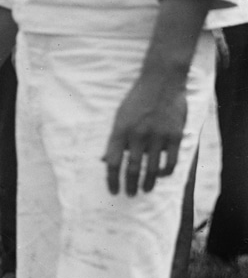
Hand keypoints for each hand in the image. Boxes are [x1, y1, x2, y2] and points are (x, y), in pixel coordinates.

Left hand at [102, 75, 187, 195]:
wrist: (161, 82)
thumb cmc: (137, 100)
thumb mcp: (119, 117)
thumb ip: (114, 140)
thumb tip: (103, 161)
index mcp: (120, 131)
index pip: (112, 162)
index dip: (111, 179)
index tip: (113, 191)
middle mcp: (137, 135)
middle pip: (131, 168)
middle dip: (129, 185)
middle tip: (130, 195)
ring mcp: (157, 136)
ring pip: (152, 168)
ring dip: (147, 182)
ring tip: (145, 190)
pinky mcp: (174, 135)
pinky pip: (171, 160)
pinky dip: (165, 171)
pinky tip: (161, 175)